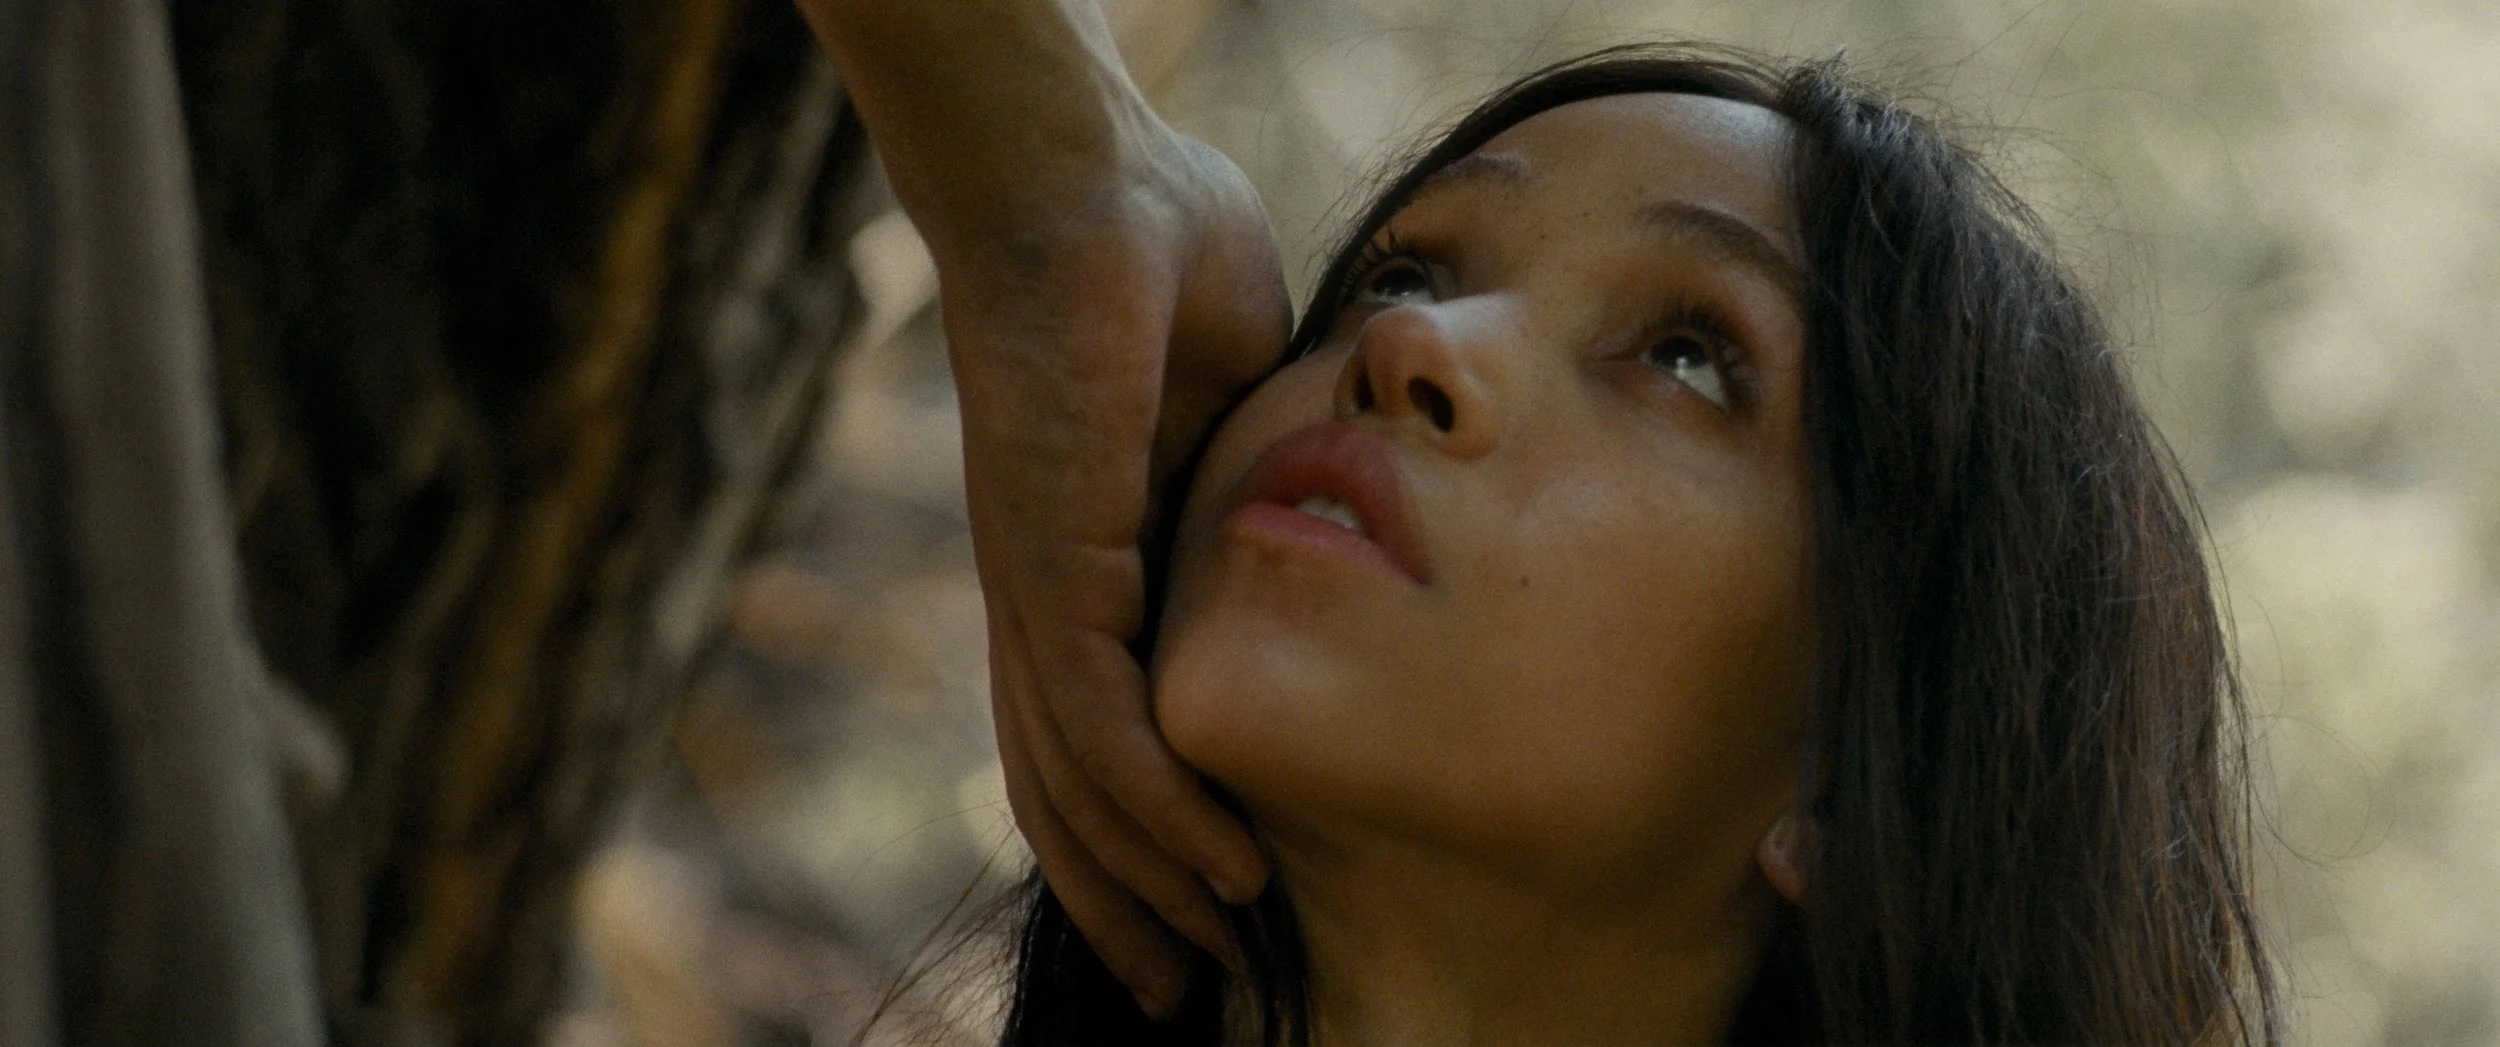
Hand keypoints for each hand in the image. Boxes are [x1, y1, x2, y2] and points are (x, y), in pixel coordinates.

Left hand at [940, 130, 1286, 1014]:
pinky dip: (1155, 806)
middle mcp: (1048, 596)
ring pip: (1078, 780)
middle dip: (1129, 898)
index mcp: (1090, 561)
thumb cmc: (1156, 255)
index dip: (1149, 829)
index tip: (1210, 904)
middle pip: (1072, 790)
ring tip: (1212, 962)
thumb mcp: (1247, 400)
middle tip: (1184, 989)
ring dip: (1148, 881)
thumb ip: (1270, 480)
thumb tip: (1343, 509)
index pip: (1106, 731)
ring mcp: (1040, 585)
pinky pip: (1093, 717)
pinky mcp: (1048, 559)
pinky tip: (1215, 868)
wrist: (1083, 174)